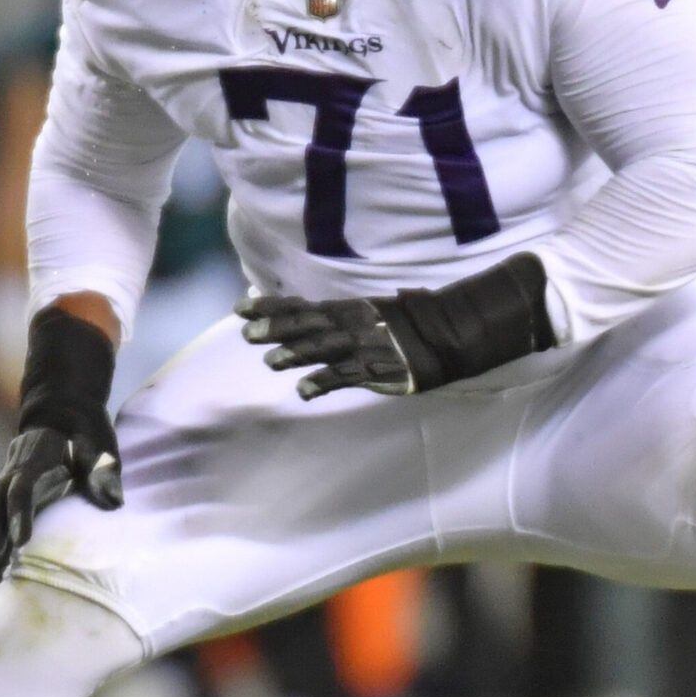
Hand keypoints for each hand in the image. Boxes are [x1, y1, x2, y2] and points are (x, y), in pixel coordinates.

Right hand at [0, 302, 122, 578]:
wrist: (62, 411)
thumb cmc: (85, 428)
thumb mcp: (99, 439)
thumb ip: (104, 468)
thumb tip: (114, 502)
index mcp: (35, 456)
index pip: (22, 487)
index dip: (20, 514)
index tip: (22, 542)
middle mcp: (14, 470)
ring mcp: (8, 481)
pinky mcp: (11, 493)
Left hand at [240, 253, 555, 402]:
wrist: (454, 331)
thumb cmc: (413, 323)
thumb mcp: (373, 313)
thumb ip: (343, 316)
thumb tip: (314, 314)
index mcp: (351, 309)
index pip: (304, 306)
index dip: (273, 307)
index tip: (241, 307)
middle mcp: (354, 323)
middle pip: (308, 323)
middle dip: (276, 327)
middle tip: (245, 332)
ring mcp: (367, 344)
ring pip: (325, 347)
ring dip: (297, 352)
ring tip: (270, 361)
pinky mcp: (381, 366)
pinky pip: (349, 375)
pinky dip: (325, 381)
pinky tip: (304, 390)